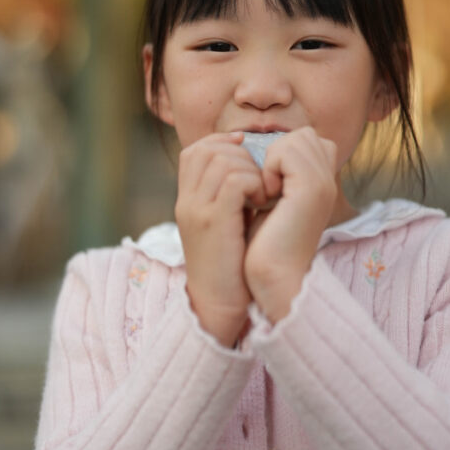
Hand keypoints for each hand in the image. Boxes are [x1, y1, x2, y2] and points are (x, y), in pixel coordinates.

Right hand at [176, 132, 270, 346]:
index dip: (222, 144)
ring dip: (251, 170)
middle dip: (241, 155)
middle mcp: (186, 201)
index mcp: (186, 200)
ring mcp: (197, 210)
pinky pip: (235, 180)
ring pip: (224, 161)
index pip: (196, 151)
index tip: (247, 153)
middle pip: (209, 150)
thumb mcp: (223, 224)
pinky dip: (255, 183)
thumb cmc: (229, 266)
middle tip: (260, 177)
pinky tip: (263, 201)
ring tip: (263, 193)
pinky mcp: (214, 221)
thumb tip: (252, 167)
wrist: (218, 305)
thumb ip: (229, 196)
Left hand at [243, 127, 337, 321]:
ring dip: (272, 160)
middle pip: (304, 136)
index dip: (282, 153)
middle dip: (277, 153)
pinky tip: (265, 194)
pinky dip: (269, 167)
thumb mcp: (272, 203)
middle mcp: (329, 182)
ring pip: (296, 139)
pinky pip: (287, 152)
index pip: (309, 140)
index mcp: (322, 185)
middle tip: (265, 186)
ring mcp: (324, 184)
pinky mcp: (311, 189)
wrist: (273, 277)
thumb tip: (256, 150)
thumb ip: (275, 177)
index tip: (267, 182)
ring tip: (265, 191)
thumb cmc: (264, 246)